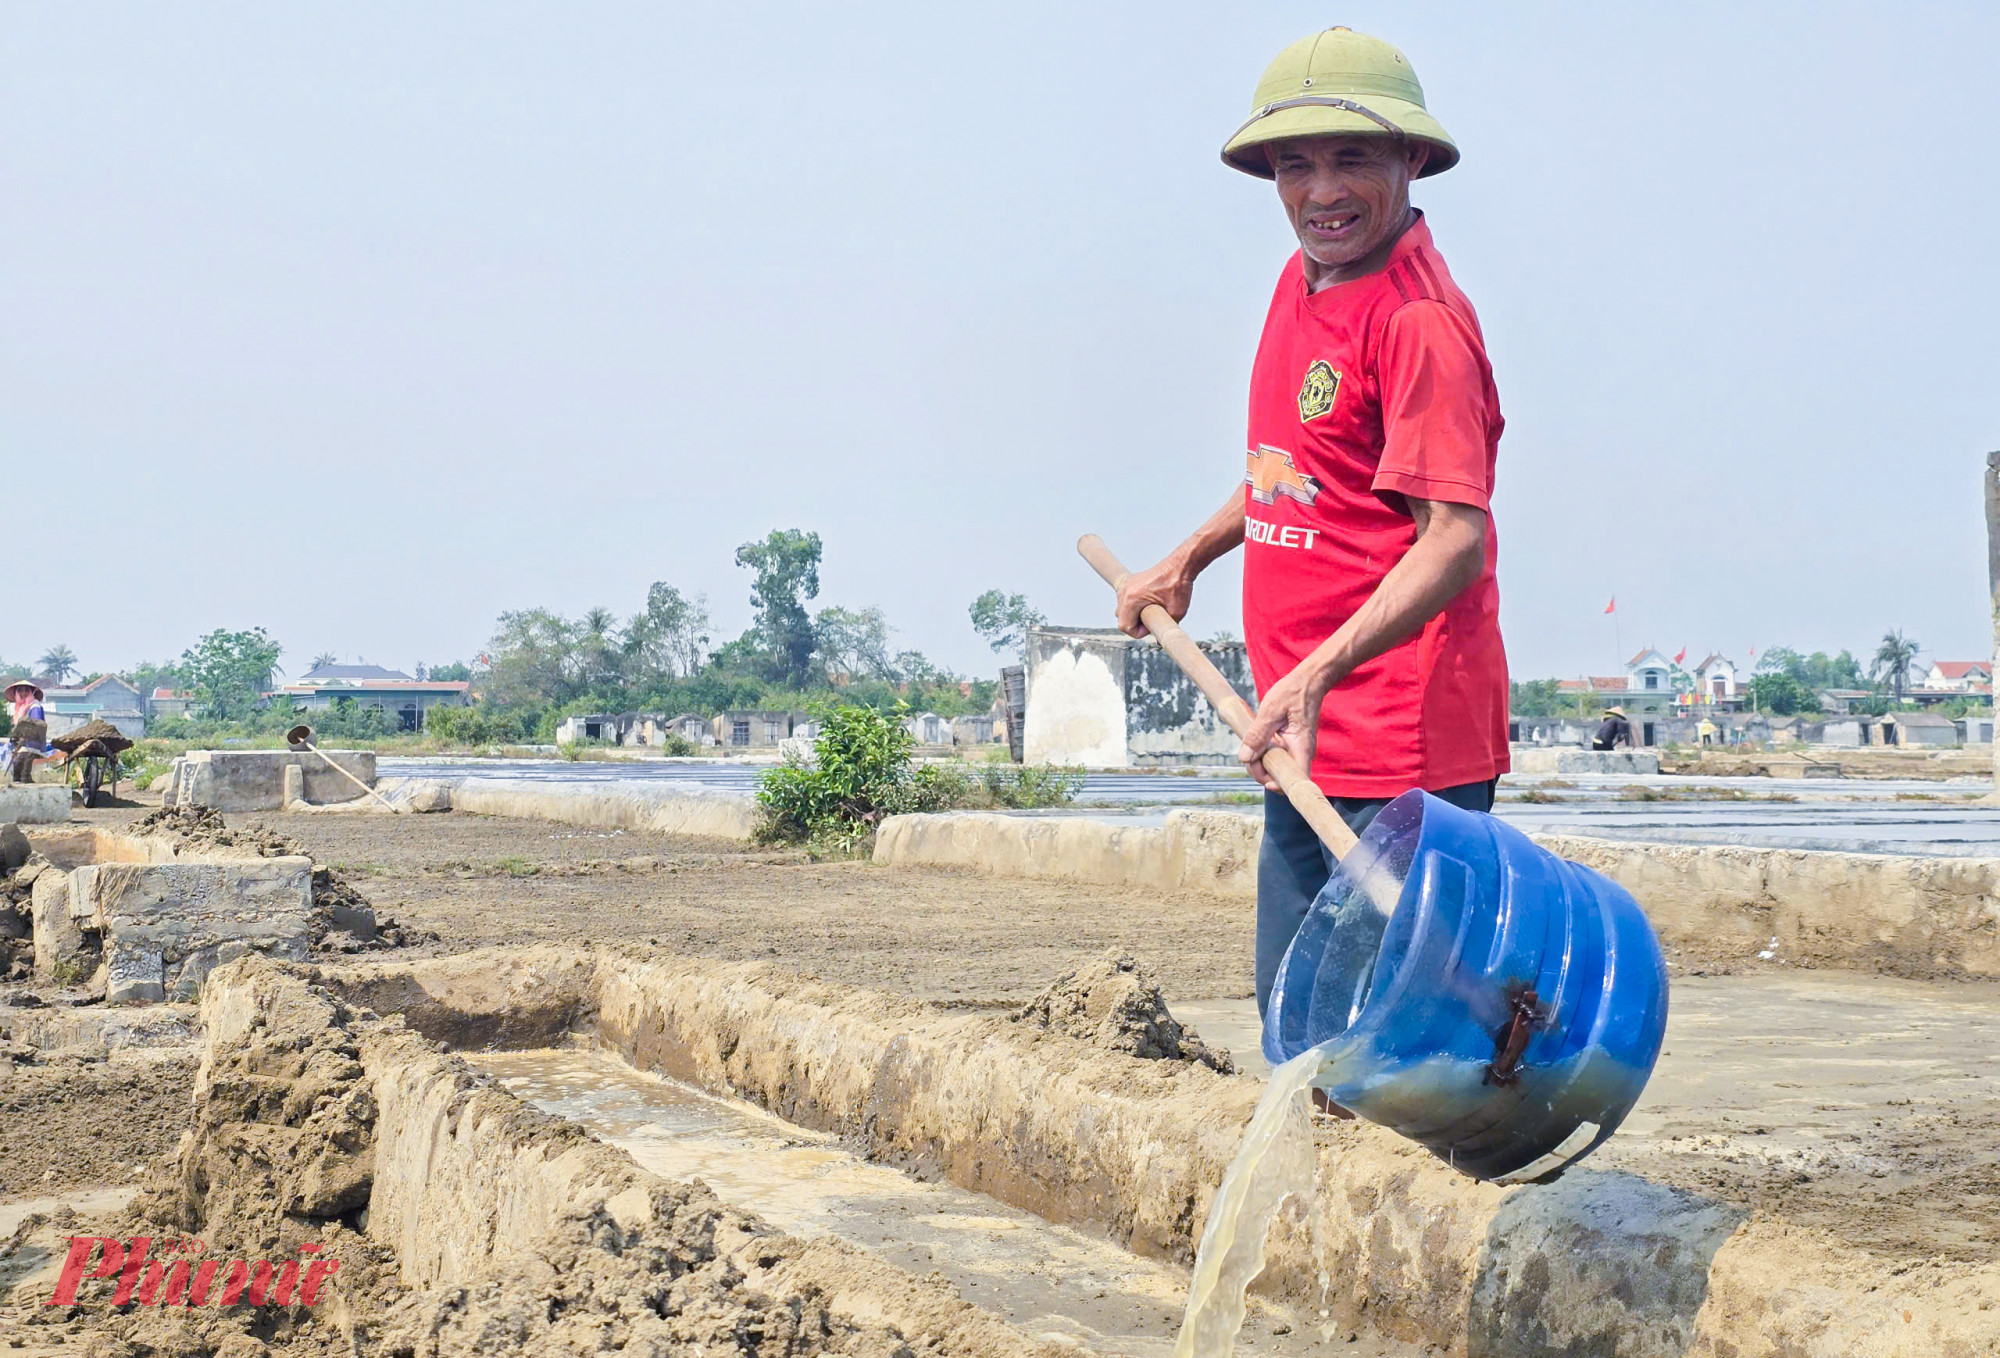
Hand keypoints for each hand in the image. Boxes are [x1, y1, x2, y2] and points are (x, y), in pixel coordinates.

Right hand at [1113, 556, 1193, 638]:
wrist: (1180, 566)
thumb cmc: (1178, 586)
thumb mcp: (1176, 613)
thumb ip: (1166, 628)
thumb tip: (1161, 640)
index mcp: (1132, 599)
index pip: (1124, 626)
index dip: (1138, 632)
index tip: (1151, 628)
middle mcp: (1125, 591)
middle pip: (1121, 618)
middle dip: (1135, 624)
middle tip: (1152, 620)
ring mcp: (1126, 585)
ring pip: (1122, 609)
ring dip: (1134, 614)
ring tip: (1151, 612)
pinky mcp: (1130, 582)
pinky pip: (1126, 599)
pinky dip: (1135, 605)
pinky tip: (1149, 603)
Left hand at [1236, 657, 1334, 791]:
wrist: (1309, 681)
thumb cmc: (1293, 692)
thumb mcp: (1271, 711)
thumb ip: (1258, 735)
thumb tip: (1245, 758)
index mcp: (1301, 747)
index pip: (1295, 780)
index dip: (1279, 786)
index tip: (1263, 778)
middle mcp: (1301, 753)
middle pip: (1281, 777)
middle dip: (1262, 772)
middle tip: (1248, 756)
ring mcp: (1296, 749)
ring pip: (1277, 767)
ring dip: (1261, 762)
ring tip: (1251, 744)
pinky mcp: (1290, 745)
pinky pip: (1276, 756)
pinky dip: (1264, 752)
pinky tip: (1258, 740)